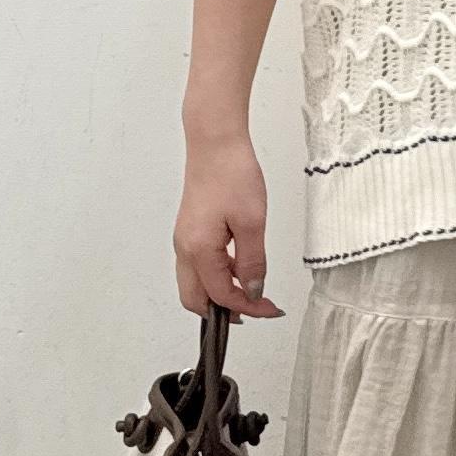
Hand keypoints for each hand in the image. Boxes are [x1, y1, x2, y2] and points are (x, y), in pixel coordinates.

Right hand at [172, 130, 284, 321]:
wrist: (216, 144)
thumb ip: (253, 263)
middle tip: (257, 310)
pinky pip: (198, 267)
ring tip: (251, 292)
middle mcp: (184, 249)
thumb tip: (253, 292)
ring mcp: (184, 240)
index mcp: (198, 250)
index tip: (270, 308)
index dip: (248, 308)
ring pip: (195, 285)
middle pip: (196, 299)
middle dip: (225, 311)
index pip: (221, 296)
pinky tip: (239, 269)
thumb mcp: (252, 223)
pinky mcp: (189, 231)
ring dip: (220, 294)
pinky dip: (216, 277)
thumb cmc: (232, 175)